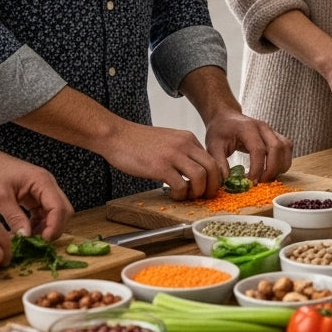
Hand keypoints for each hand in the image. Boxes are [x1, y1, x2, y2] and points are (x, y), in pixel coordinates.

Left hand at [0, 150, 72, 239]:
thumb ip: (15, 218)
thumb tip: (26, 237)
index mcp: (42, 181)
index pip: (59, 207)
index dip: (54, 227)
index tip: (42, 242)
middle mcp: (47, 184)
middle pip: (63, 210)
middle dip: (53, 228)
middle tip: (37, 243)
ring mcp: (42, 190)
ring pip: (55, 213)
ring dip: (46, 227)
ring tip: (29, 240)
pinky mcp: (35, 195)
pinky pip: (44, 212)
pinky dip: (39, 224)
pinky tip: (26, 232)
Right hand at [102, 122, 224, 200]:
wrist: (117, 135)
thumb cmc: (138, 141)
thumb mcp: (168, 140)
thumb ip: (182, 151)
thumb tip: (193, 170)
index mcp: (188, 138)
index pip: (212, 159)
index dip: (214, 176)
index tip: (208, 186)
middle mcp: (184, 145)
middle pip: (212, 168)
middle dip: (213, 186)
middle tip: (205, 196)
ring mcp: (173, 155)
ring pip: (200, 177)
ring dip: (197, 192)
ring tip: (187, 196)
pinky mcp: (160, 167)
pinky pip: (180, 185)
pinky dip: (180, 195)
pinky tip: (172, 194)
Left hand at [204, 110, 293, 185]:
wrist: (226, 117)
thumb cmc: (220, 131)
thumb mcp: (213, 146)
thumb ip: (219, 163)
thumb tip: (227, 181)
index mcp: (247, 128)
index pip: (258, 150)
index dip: (257, 168)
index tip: (251, 182)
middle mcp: (263, 127)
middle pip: (277, 149)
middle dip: (271, 170)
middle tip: (260, 183)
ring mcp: (271, 130)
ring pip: (285, 148)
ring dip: (280, 166)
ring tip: (266, 177)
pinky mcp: (276, 135)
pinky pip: (287, 148)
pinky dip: (283, 161)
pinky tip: (272, 170)